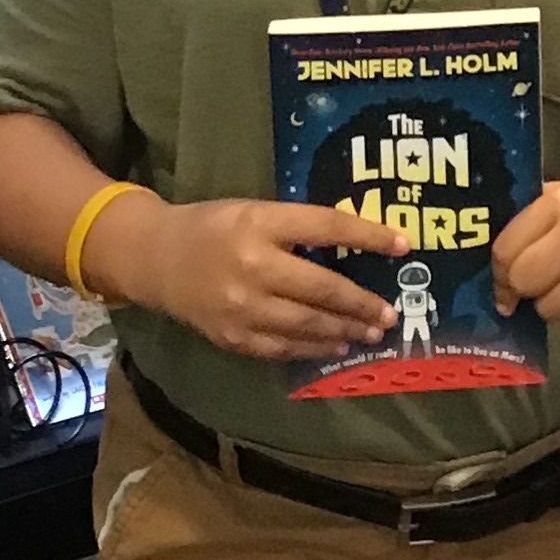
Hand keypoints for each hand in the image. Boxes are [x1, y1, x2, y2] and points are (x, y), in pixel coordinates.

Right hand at [84, 193, 405, 360]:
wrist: (155, 259)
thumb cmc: (213, 227)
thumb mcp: (253, 211)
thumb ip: (296, 226)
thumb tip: (355, 243)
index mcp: (259, 222)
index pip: (326, 226)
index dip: (369, 236)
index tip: (403, 246)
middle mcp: (252, 265)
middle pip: (322, 287)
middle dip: (362, 303)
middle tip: (389, 312)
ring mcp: (241, 306)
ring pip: (307, 325)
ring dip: (345, 330)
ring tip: (372, 332)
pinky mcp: (233, 336)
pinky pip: (284, 347)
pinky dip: (314, 348)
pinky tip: (334, 345)